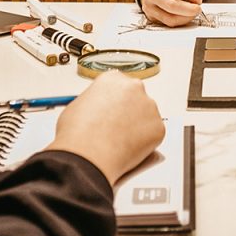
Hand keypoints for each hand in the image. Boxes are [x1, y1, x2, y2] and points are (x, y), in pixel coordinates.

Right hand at [49, 71, 164, 183]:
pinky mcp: (158, 127)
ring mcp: (149, 106)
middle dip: (130, 110)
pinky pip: (153, 134)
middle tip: (118, 127)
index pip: (119, 85)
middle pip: (136, 97)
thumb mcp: (77, 106)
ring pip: (146, 116)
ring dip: (138, 126)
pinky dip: (145, 142)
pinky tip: (129, 149)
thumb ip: (93, 103)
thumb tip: (97, 110)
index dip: (114, 101)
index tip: (112, 111)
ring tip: (120, 142)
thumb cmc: (77, 134)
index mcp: (113, 79)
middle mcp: (134, 87)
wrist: (87, 157)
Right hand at [140, 0, 205, 26]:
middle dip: (189, 10)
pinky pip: (168, 24)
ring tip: (192, 13)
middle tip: (198, 9)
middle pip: (172, 5)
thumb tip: (197, 0)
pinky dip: (180, 22)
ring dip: (186, 18)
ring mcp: (149, 8)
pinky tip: (184, 16)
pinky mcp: (151, 18)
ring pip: (170, 18)